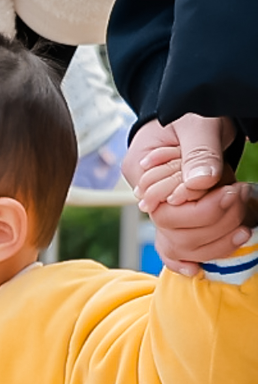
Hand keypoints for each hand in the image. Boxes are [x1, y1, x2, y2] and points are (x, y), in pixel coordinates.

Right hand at [138, 115, 252, 263]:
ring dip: (213, 239)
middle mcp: (144, 195)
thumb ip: (199, 153)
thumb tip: (200, 183)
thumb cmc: (195, 114)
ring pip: (176, 243)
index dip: (203, 208)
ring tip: (243, 221)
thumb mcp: (198, 125)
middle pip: (170, 229)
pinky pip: (173, 247)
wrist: (197, 116)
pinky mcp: (175, 217)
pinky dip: (185, 260)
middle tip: (242, 197)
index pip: (165, 207)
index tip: (234, 191)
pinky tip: (198, 270)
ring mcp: (159, 208)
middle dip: (214, 221)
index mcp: (140, 170)